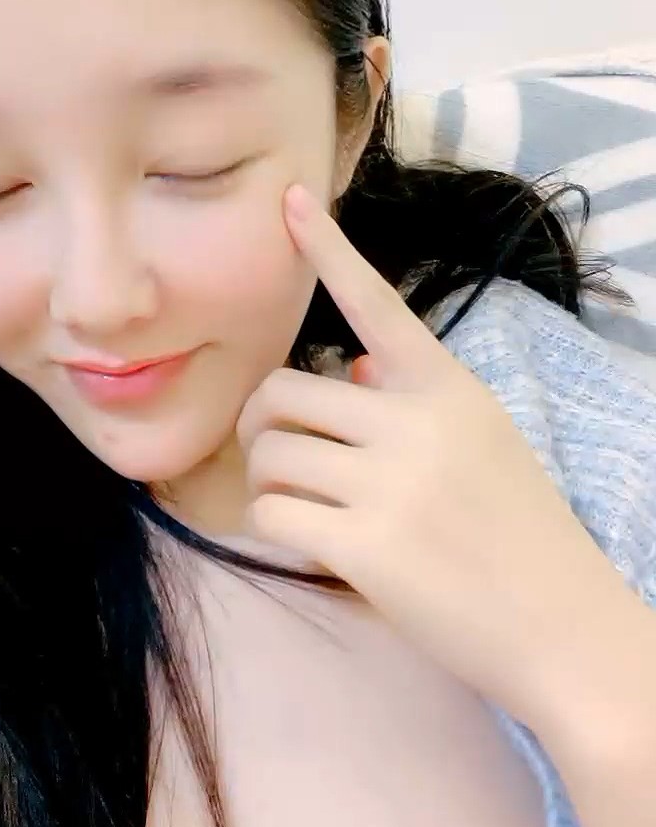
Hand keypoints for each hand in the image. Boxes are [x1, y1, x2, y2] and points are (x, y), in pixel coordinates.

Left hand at [236, 183, 625, 729]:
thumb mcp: (483, 442)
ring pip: (269, 454)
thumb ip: (416, 401)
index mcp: (449, 389)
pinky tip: (309, 540)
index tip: (289, 199)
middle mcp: (416, 423)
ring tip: (301, 504)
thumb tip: (352, 365)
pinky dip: (275, 527)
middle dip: (263, 424)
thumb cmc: (521, 532)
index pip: (378, 303)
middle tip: (277, 453)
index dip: (327, 249)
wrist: (564, 627)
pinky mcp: (365, 548)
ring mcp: (390, 485)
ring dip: (268, 480)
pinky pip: (271, 514)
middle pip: (283, 392)